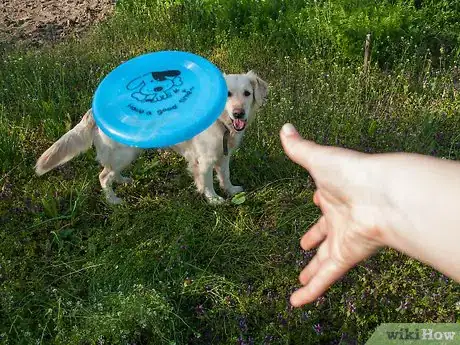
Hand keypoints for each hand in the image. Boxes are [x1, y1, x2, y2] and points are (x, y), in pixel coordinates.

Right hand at [280, 123, 390, 306]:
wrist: (381, 195)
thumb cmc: (351, 172)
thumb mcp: (318, 158)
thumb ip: (299, 147)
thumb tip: (284, 128)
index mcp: (333, 194)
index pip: (324, 200)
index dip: (319, 202)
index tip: (315, 202)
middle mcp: (340, 218)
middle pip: (325, 234)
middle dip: (315, 241)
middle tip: (304, 247)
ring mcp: (343, 239)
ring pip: (325, 260)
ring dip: (312, 273)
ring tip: (300, 283)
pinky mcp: (346, 256)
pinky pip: (327, 277)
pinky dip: (312, 291)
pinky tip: (297, 302)